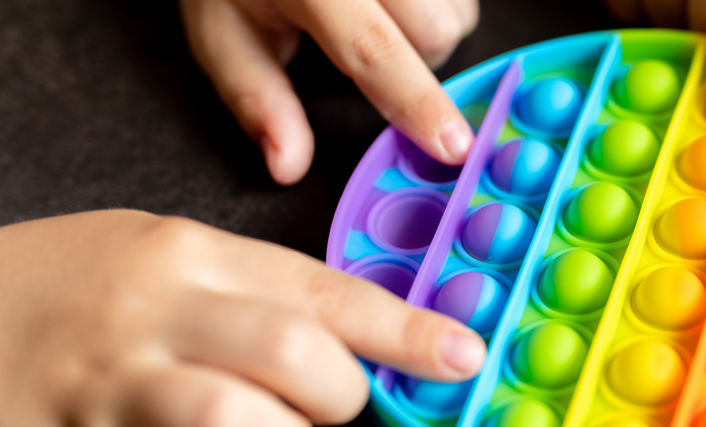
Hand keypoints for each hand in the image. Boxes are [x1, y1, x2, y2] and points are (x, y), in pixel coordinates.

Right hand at [0, 210, 485, 425]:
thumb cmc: (73, 289)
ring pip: (229, 416)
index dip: (402, 329)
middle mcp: (155, 315)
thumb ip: (253, 295)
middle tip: (344, 406)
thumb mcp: (161, 261)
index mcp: (188, 257)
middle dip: (342, 394)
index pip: (320, 290)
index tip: (462, 354)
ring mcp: (111, 385)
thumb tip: (357, 344)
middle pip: (291, 352)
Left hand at [180, 0, 478, 184]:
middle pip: (435, 31)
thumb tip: (287, 167)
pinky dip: (440, 8)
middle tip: (366, 51)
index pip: (373, 48)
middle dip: (417, 62)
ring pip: (457, 14)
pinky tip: (400, 4)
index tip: (452, 148)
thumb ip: (258, 101)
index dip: (416, 101)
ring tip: (383, 19)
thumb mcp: (223, 36)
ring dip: (430, 32)